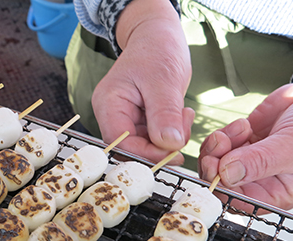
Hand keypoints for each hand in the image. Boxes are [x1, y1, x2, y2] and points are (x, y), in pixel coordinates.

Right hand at [92, 0, 193, 164]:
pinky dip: (169, 133)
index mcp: (108, 104)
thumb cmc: (157, 49)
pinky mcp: (138, 121)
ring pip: (144, 145)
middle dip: (159, 146)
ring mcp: (124, 119)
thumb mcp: (164, 80)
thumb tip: (170, 145)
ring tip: (184, 115)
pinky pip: (152, 137)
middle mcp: (111, 115)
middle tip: (184, 130)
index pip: (120, 142)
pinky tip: (180, 115)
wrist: (158, 35)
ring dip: (168, 139)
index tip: (174, 153)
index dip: (145, 153)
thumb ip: (165, 114)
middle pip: (131, 147)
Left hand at [199, 84, 292, 211]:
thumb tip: (227, 175)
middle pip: (222, 184)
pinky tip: (243, 125)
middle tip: (216, 148)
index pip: (240, 201)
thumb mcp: (291, 146)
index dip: (223, 189)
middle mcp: (261, 180)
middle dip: (214, 165)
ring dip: (218, 147)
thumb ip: (259, 161)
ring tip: (238, 130)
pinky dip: (225, 134)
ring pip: (216, 163)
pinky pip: (220, 145)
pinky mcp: (244, 141)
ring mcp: (250, 160)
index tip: (215, 169)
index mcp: (278, 192)